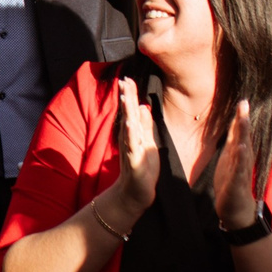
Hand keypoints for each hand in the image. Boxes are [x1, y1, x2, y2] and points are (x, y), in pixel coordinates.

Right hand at [103, 76, 157, 231]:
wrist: (136, 193)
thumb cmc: (143, 168)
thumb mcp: (147, 143)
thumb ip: (145, 125)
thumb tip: (142, 105)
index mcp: (133, 133)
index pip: (130, 110)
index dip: (129, 95)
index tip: (127, 78)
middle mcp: (129, 138)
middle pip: (127, 114)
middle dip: (126, 97)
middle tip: (124, 80)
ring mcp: (130, 148)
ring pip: (128, 126)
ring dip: (126, 111)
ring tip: (125, 96)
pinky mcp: (133, 160)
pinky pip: (131, 144)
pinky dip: (130, 133)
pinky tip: (129, 123)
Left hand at [211, 105, 256, 230]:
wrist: (236, 210)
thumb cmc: (233, 182)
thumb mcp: (231, 159)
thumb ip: (234, 142)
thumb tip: (235, 124)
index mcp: (239, 154)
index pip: (240, 133)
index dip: (241, 117)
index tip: (243, 100)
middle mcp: (243, 160)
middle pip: (243, 138)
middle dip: (243, 121)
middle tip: (244, 104)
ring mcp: (241, 172)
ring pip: (242, 152)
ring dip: (243, 136)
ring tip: (243, 121)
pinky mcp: (236, 184)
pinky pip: (238, 170)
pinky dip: (240, 160)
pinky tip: (240, 149)